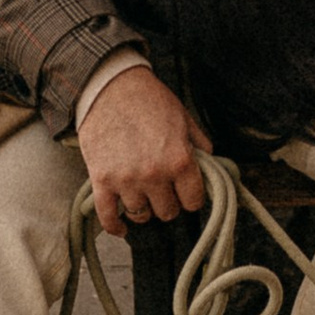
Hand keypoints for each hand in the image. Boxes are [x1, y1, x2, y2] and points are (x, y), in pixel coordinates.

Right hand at [81, 67, 206, 235]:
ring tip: (143, 195)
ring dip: (144, 208)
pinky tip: (123, 227)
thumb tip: (213, 166)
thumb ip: (200, 145)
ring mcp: (126, 180)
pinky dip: (116, 226)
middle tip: (164, 190)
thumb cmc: (149, 100)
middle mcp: (154, 175)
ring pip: (141, 215)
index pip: (194, 201)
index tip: (186, 192)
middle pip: (168, 212)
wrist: (110, 87)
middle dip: (168, 203)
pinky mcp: (101, 181)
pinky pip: (108, 216)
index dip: (192, 197)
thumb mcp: (183, 118)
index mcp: (179, 160)